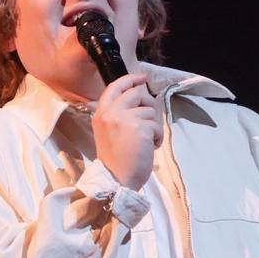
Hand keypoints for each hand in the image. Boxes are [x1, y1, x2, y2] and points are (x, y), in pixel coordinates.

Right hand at [92, 73, 162, 190]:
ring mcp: (125, 119)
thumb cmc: (115, 160)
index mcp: (101, 114)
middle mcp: (111, 113)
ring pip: (149, 111)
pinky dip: (158, 137)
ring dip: (152, 126)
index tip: (141, 77)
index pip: (115, 87)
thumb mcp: (108, 132)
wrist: (116, 180)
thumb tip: (139, 100)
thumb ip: (117, 115)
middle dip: (148, 104)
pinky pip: (157, 125)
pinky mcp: (140, 128)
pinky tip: (149, 148)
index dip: (130, 79)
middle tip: (149, 120)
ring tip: (144, 142)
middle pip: (136, 94)